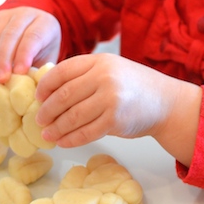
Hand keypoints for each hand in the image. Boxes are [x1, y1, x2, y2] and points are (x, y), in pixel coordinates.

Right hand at [0, 7, 61, 86]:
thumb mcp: (48, 57)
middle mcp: (24, 15)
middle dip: (4, 60)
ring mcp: (4, 16)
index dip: (24, 54)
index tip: (19, 73)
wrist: (32, 32)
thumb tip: (32, 88)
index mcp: (43, 23)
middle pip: (10, 35)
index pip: (33, 36)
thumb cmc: (42, 49)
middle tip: (1, 80)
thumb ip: (40, 70)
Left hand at [34, 52, 201, 164]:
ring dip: (56, 128)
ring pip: (72, 116)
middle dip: (46, 110)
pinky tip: (63, 142)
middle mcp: (104, 77)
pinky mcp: (115, 121)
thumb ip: (85, 74)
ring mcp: (110, 99)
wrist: (165, 102)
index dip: (45, 86)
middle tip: (38, 119)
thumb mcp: (111, 69)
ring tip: (47, 134)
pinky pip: (85, 133)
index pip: (62, 72)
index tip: (38, 97)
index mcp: (99, 61)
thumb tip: (49, 88)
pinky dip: (70, 139)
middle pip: (63, 96)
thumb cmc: (134, 86)